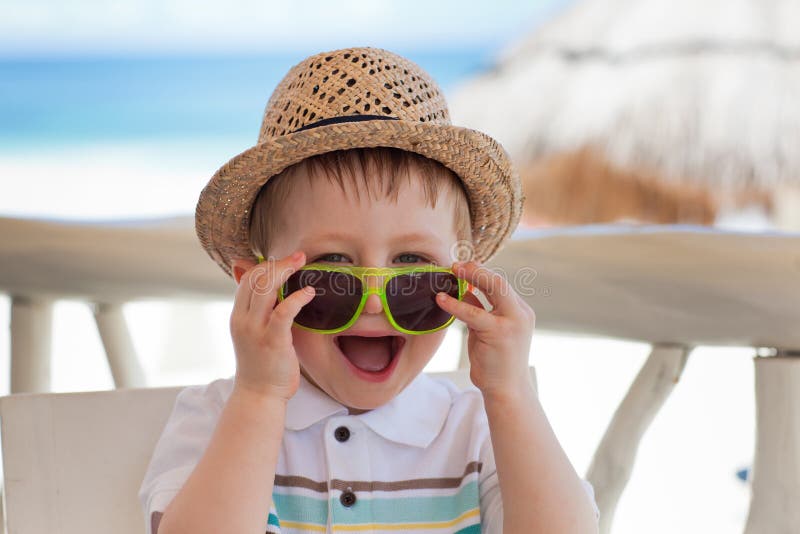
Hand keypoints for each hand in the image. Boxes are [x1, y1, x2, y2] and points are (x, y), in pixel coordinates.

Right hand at [229, 250, 315, 400]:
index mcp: (238, 315)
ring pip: (265, 289)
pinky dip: (297, 298)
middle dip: (278, 263)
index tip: (286, 259)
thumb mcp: (255, 332)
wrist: (259, 395)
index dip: (266, 264)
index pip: (247, 278)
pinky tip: (309, 293)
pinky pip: (283, 311)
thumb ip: (260, 310)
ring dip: (285, 271)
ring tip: (303, 264)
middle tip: (299, 256)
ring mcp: (255, 330)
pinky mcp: (272, 341)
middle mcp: (243, 320)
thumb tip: (270, 288)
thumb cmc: (262, 364)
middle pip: (256, 278)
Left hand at [435, 260, 535, 399]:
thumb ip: (480, 311)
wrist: (507, 391)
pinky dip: (456, 304)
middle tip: (456, 264)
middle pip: (500, 281)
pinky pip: (474, 312)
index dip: (481, 274)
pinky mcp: (500, 332)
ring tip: (451, 270)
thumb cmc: (496, 363)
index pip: (501, 286)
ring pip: (494, 288)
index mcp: (519, 312)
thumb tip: (465, 290)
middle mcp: (520, 314)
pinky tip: (442, 299)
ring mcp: (513, 322)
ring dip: (471, 275)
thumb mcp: (486, 331)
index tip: (463, 267)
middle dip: (477, 269)